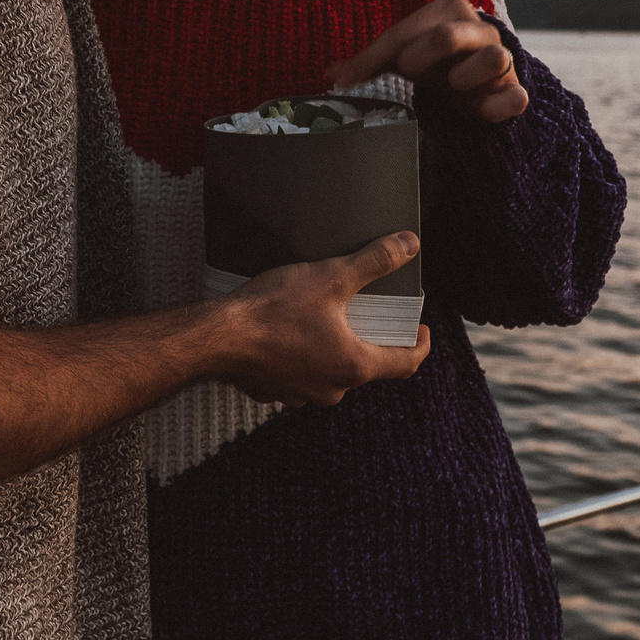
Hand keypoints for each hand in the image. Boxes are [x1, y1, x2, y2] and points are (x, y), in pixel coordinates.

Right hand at [219, 233, 431, 407]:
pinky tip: (290, 333)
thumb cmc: (272, 311)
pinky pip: (299, 375)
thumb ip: (374, 261)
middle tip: (370, 316)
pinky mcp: (274, 391)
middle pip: (366, 366)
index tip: (423, 332)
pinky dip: (303, 357)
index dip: (420, 347)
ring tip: (327, 320)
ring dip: (334, 350)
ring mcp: (301, 394)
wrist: (216, 338)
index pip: (405, 364)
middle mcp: (331, 389)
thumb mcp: (330, 277)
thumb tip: (410, 245)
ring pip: (330, 372)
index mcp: (353, 366)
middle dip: (371, 341)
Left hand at [324, 0, 528, 125]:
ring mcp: (501, 59)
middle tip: (410, 74)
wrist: (479, 82)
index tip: (345, 81)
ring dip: (463, 79)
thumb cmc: (435, 63)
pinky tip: (479, 111)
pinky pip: (515, 97)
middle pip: (448, 37)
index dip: (371, 58)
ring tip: (452, 88)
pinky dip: (499, 106)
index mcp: (450, 10)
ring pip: (492, 58)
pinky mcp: (514, 91)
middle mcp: (480, 29)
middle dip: (418, 59)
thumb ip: (370, 63)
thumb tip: (330, 76)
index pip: (404, 32)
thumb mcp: (402, 56)